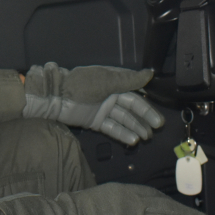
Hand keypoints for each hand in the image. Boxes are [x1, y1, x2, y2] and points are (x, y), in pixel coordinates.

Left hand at [22, 63, 163, 145]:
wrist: (56, 97)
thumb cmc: (82, 85)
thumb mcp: (106, 80)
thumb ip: (128, 80)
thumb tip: (150, 73)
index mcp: (113, 81)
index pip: (134, 91)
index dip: (147, 101)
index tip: (158, 111)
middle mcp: (110, 95)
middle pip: (132, 107)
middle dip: (145, 117)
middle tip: (157, 127)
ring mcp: (103, 109)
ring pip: (124, 119)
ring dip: (136, 127)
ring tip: (147, 136)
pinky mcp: (96, 122)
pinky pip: (113, 128)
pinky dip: (123, 134)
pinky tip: (134, 140)